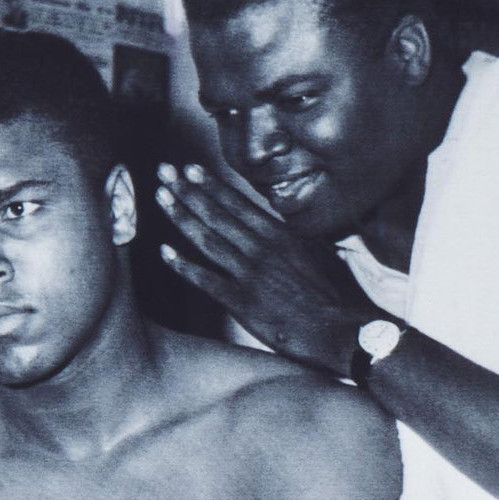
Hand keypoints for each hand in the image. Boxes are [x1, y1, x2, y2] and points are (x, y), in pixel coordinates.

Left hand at [154, 162, 366, 372]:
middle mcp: (262, 248)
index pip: (239, 204)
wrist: (337, 329)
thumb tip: (284, 229)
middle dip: (187, 191)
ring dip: (182, 217)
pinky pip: (206, 279)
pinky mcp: (242, 301)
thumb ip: (295, 240)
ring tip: (161, 198)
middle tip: (164, 173)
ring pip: (208, 239)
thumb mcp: (318, 255)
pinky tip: (164, 252)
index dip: (211, 185)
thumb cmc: (333, 296)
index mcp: (280, 234)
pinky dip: (184, 265)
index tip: (190, 170)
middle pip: (217, 214)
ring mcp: (250, 273)